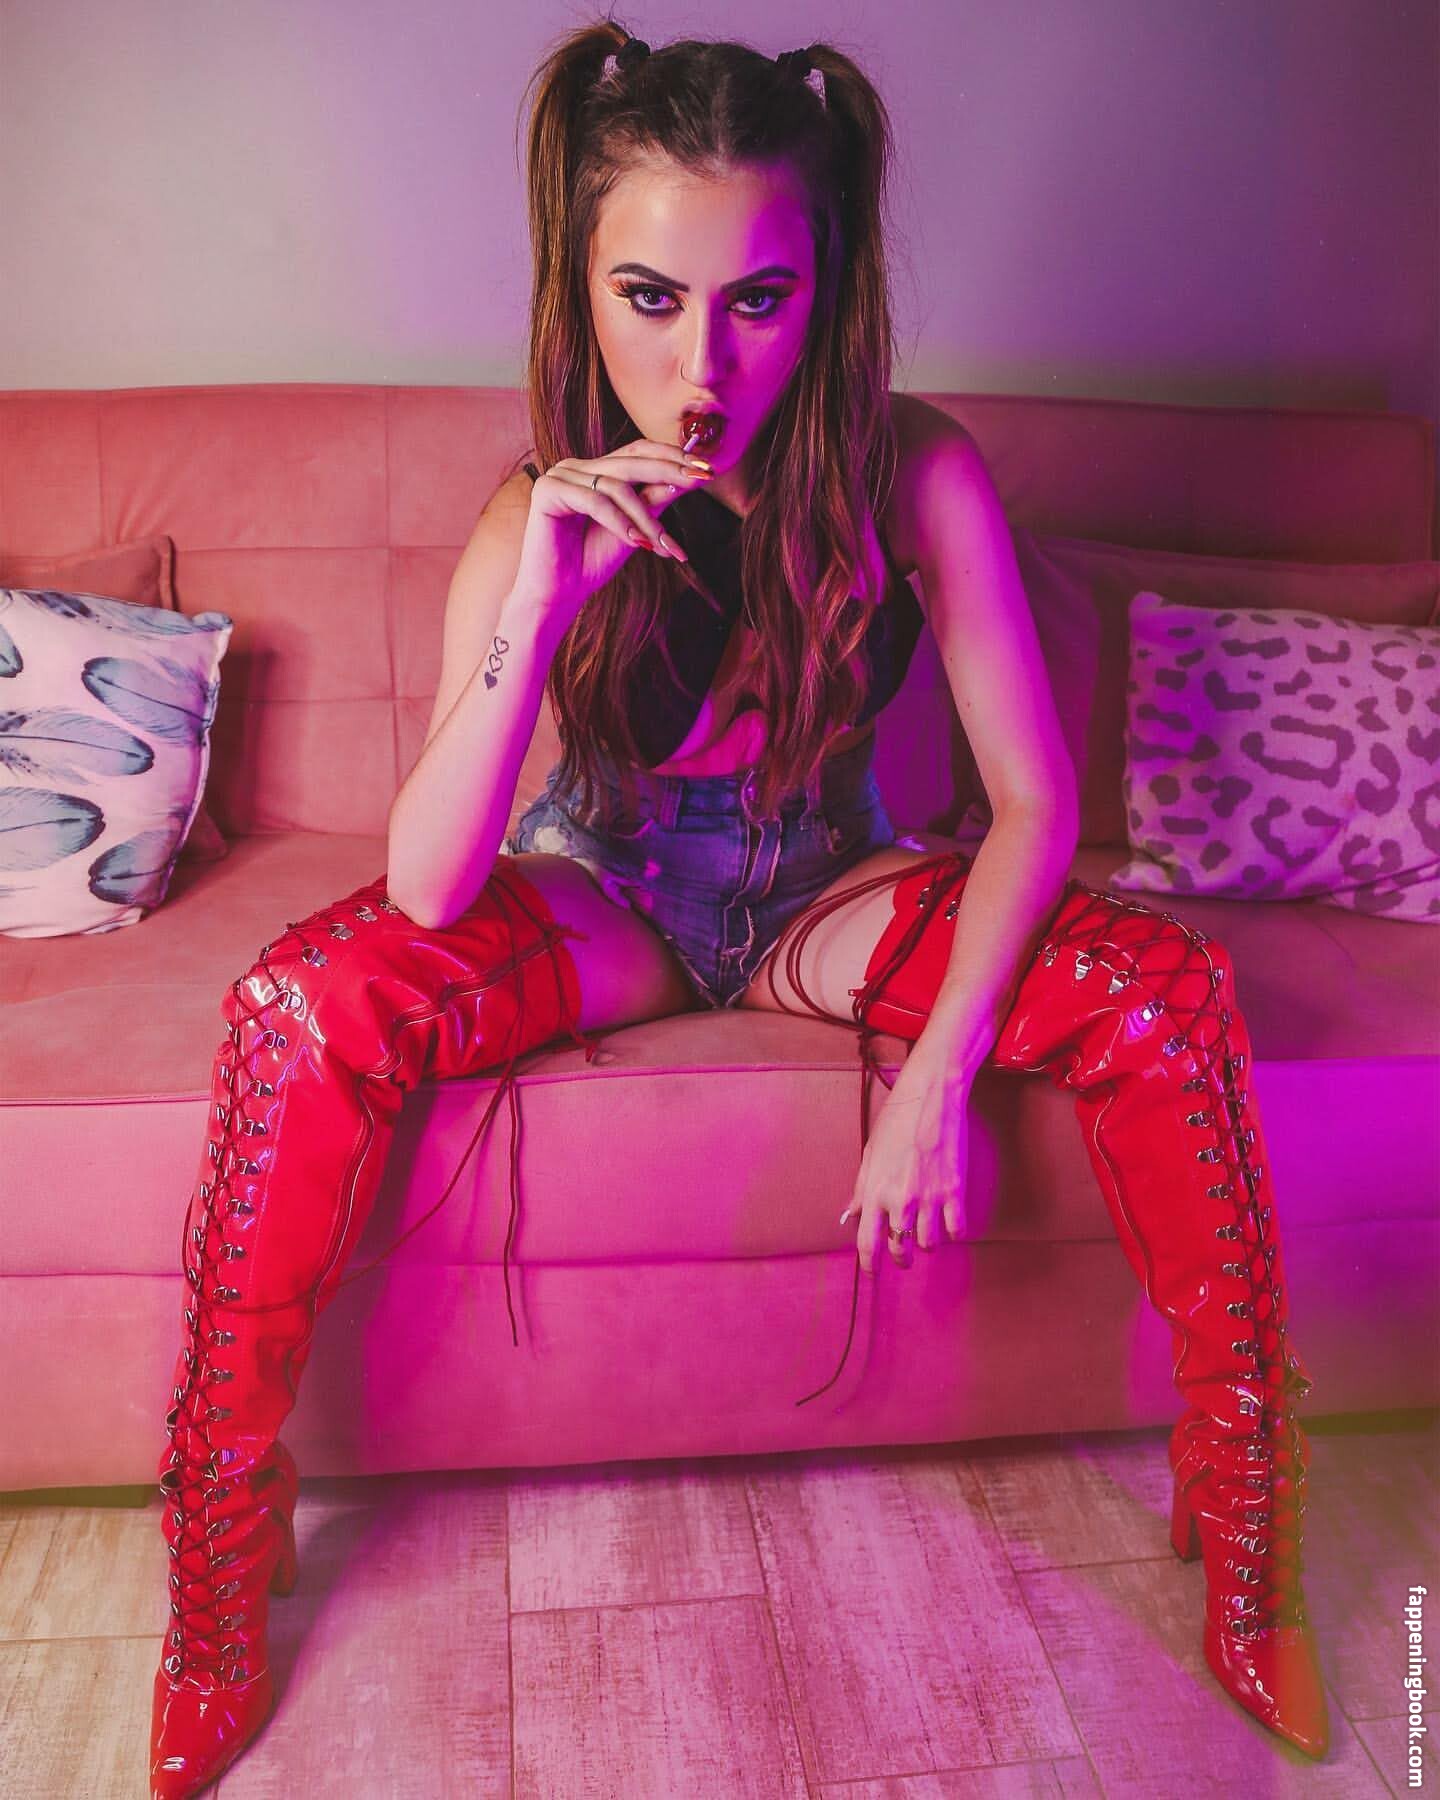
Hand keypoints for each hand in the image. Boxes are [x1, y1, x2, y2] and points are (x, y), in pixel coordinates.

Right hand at [513, 437, 714, 634]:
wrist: (559, 593)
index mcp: (596, 470)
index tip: (707, 470)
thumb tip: (688, 479)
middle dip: (670, 471)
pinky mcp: (547, 490)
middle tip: (700, 480)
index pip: (639, 451)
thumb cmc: (593, 560)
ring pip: (616, 486)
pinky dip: (618, 522)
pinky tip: (635, 543)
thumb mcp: (636, 528)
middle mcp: (577, 466)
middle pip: (631, 460)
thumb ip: (655, 501)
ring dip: (645, 517)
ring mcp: (560, 475)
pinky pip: (594, 501)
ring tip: (662, 546)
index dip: (673, 456)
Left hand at [839, 1058, 969, 1274]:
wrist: (931, 1098)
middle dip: (900, 1257)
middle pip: (900, 1249)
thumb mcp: (870, 1154)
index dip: (869, 1264)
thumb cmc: (896, 1121)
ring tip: (925, 1233)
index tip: (872, 1271)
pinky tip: (948, 1224)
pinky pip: (956, 1230)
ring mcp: (930, 1197)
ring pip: (929, 1244)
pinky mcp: (955, 1191)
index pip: (867, 1242)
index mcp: (875, 1191)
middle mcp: (901, 1200)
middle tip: (903, 1256)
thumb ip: (862, 1190)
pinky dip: (952, 1232)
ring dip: (926, 1244)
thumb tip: (851, 1215)